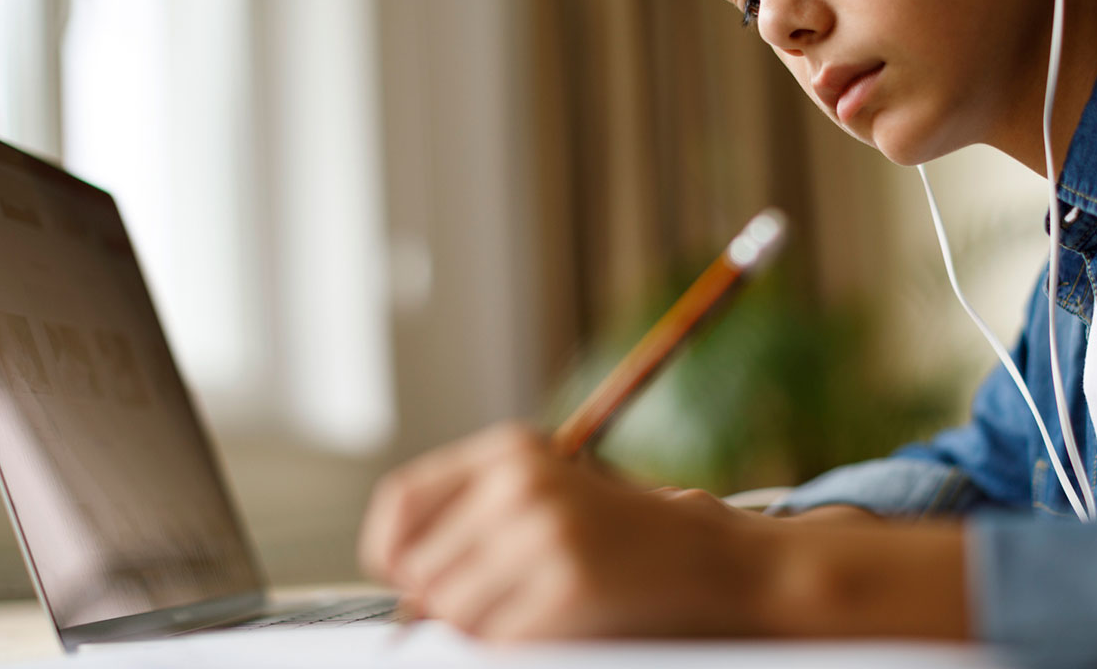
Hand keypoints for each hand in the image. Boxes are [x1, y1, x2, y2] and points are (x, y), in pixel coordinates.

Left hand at [358, 423, 770, 639]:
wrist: (707, 557)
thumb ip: (474, 522)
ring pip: (451, 612)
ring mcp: (545, 534)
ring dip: (479, 629)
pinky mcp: (568, 587)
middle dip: (444, 602)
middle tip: (495, 603)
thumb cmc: (617, 536)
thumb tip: (403, 595)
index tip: (402, 577)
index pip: (402, 501)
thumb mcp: (544, 497)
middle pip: (420, 569)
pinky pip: (496, 642)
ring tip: (530, 611)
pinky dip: (514, 646)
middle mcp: (521, 482)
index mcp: (510, 450)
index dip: (389, 550)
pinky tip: (553, 626)